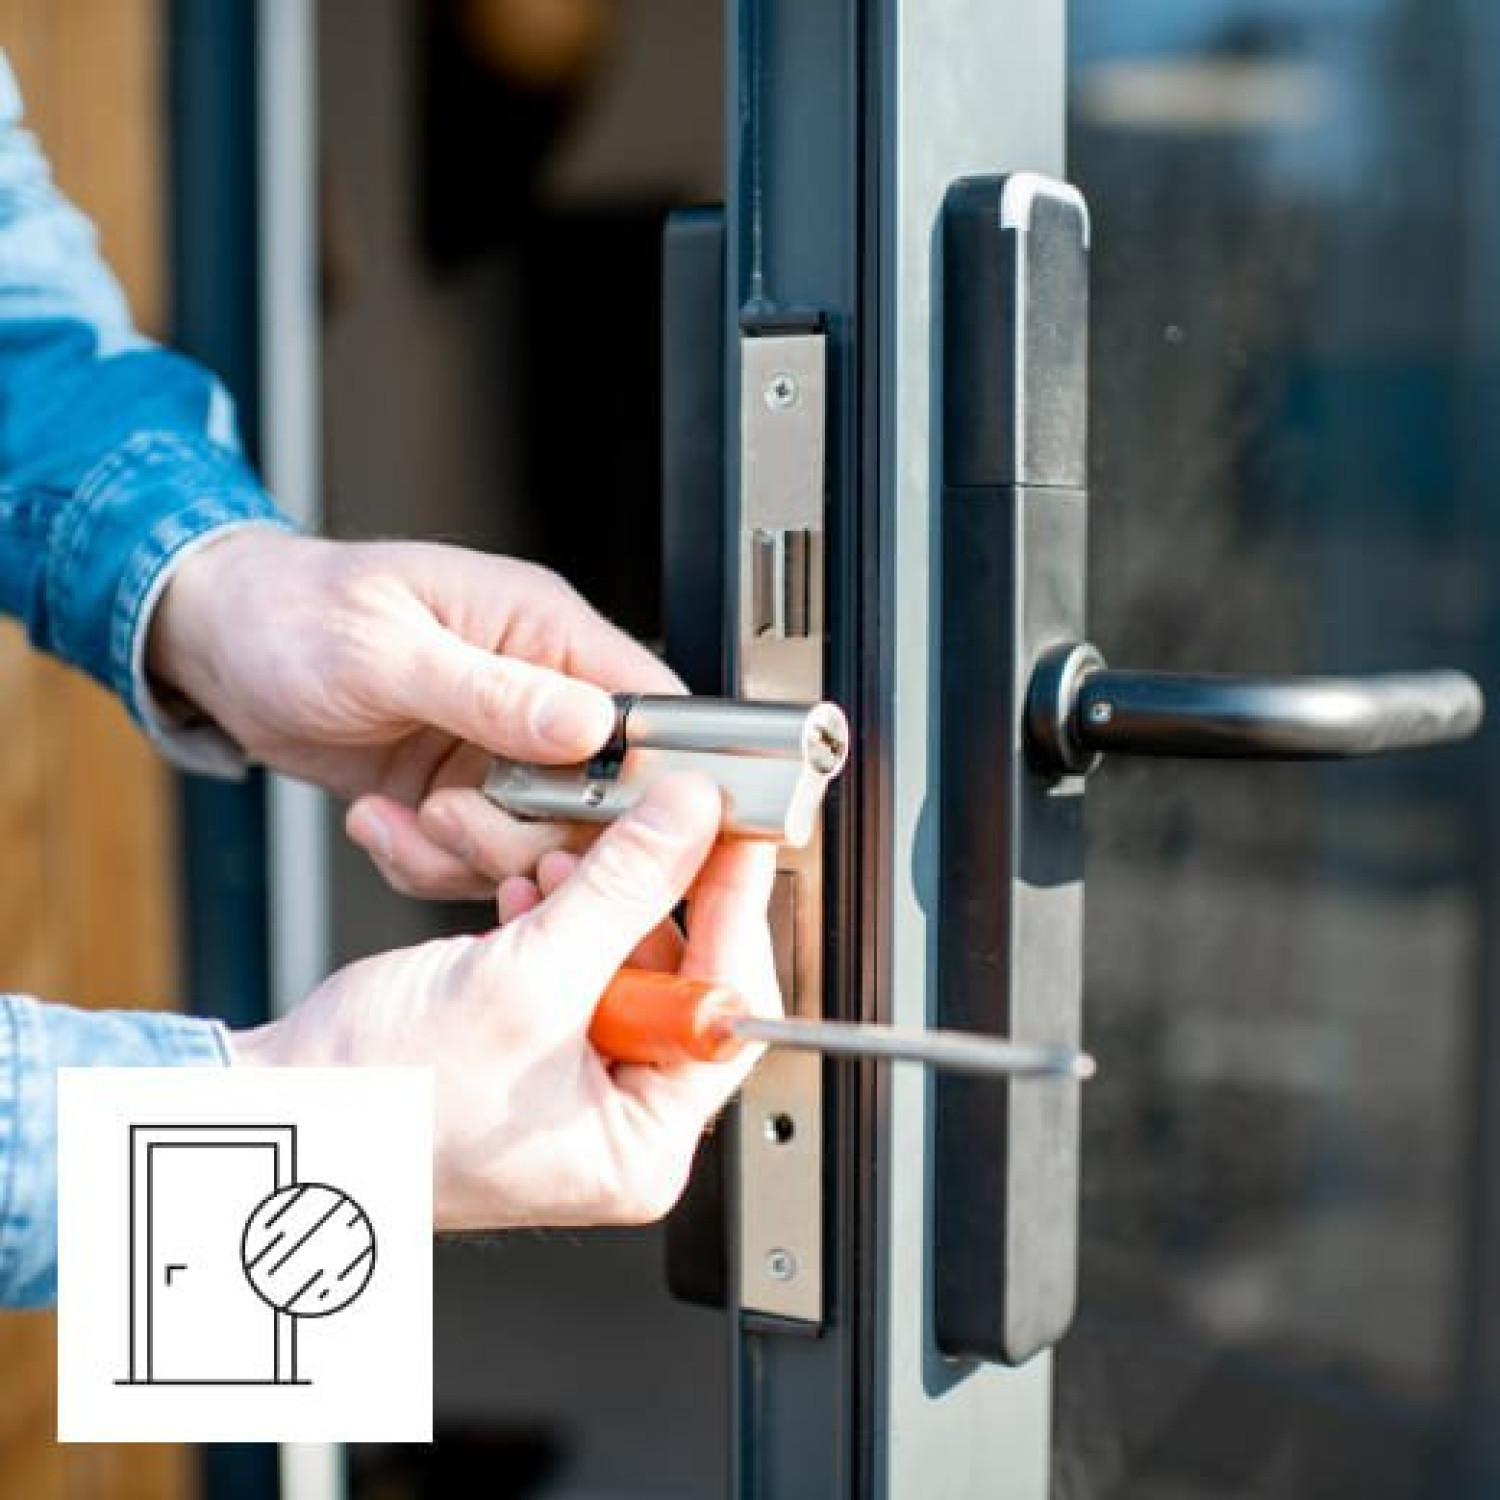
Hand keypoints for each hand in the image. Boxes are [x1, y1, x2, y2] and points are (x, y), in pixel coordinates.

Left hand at [148, 527, 680, 896]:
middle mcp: (537, 694)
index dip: (650, 775)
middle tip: (456, 818)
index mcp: (544, 629)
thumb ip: (492, 691)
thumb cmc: (292, 612)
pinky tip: (380, 822)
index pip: (649, 706)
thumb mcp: (384, 650)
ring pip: (540, 842)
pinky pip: (478, 860)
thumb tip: (591, 724)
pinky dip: (427, 863)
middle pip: (602, 797)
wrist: (220, 646)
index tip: (606, 823)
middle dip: (532, 832)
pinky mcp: (462, 796)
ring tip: (404, 818)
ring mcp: (501, 752)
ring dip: (468, 852)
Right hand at [229, 775, 778, 1228]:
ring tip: (552, 862)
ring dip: (590, 898)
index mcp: (640, 1146)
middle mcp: (617, 1124)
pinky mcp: (532, 1050)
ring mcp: (573, 1087)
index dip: (733, 911)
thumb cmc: (371, 1104)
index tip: (736, 835)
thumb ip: (621, 892)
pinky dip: (552, 919)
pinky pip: (572, 967)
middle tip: (646, 826)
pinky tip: (524, 894)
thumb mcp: (522, 982)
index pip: (729, 1011)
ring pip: (621, 960)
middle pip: (680, 978)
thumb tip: (691, 824)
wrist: (265, 1112)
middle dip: (644, 896)